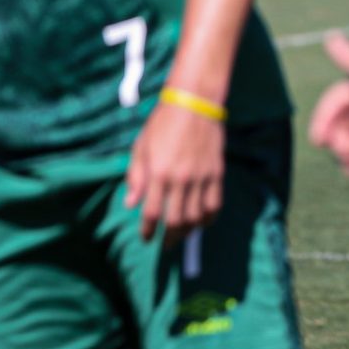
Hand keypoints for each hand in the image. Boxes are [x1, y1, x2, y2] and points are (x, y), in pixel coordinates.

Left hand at [125, 98, 224, 241]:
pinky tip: (201, 223)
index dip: (148, 231)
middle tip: (165, 245)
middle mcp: (180, 179)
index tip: (146, 239)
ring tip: (181, 235)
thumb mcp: (141, 147)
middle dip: (169, 238)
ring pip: (197, 218)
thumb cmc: (162, 123)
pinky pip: (215, 205)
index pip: (151, 213)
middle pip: (176, 221)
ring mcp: (201, 178)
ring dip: (188, 232)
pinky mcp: (217, 174)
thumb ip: (135, 177)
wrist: (194, 103)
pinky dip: (208, 219)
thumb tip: (130, 204)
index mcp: (158, 172)